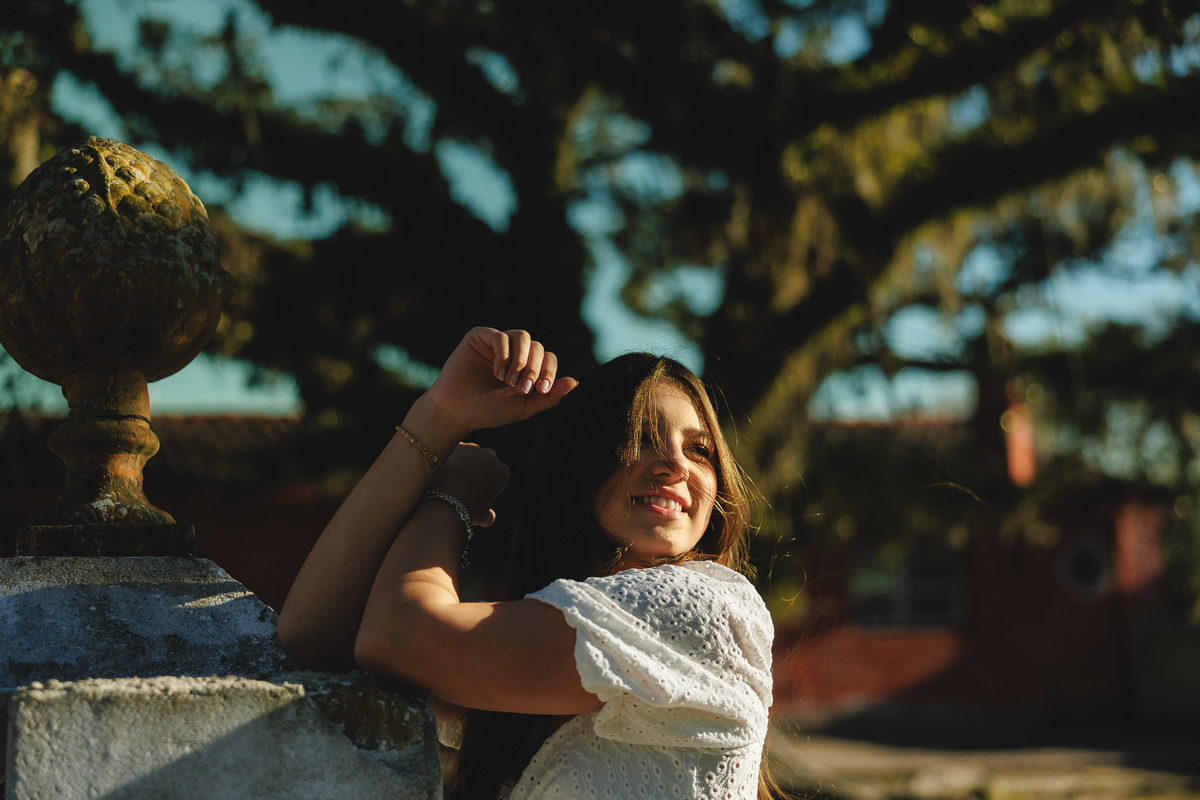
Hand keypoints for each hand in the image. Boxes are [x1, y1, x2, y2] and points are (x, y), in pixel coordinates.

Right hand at [421, 327, 576, 437]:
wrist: (458, 412)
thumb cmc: (489, 411)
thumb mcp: (526, 407)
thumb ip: (550, 396)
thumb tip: (575, 382)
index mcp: (526, 366)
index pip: (548, 358)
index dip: (549, 371)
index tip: (541, 389)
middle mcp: (513, 351)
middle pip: (538, 346)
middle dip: (534, 368)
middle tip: (522, 388)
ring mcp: (496, 343)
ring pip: (523, 336)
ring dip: (521, 359)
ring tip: (510, 380)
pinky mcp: (479, 336)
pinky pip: (501, 336)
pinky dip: (504, 355)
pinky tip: (498, 373)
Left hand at [434, 442, 509, 526]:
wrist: (446, 496)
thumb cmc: (467, 508)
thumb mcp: (481, 517)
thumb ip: (488, 517)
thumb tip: (489, 518)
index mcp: (502, 472)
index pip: (497, 479)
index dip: (486, 490)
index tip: (475, 498)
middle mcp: (490, 456)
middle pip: (483, 464)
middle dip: (475, 473)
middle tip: (460, 488)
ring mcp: (472, 447)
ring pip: (467, 456)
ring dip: (461, 464)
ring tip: (447, 480)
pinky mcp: (454, 444)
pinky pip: (452, 452)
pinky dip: (446, 460)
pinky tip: (438, 473)